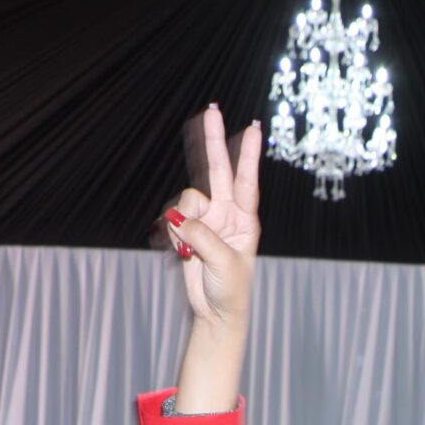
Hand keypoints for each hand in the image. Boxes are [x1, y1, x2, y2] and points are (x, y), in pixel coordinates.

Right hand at [165, 105, 263, 415]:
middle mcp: (226, 215)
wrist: (215, 314)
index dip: (248, 155)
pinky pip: (172, 218)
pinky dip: (171, 232)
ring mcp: (205, 221)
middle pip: (217, 171)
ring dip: (181, 219)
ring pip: (186, 200)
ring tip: (187, 248)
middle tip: (212, 110)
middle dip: (213, 141)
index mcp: (245, 220)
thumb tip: (179, 219)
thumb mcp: (224, 264)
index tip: (254, 128)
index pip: (246, 181)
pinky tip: (179, 250)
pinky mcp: (187, 232)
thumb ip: (202, 237)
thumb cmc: (231, 291)